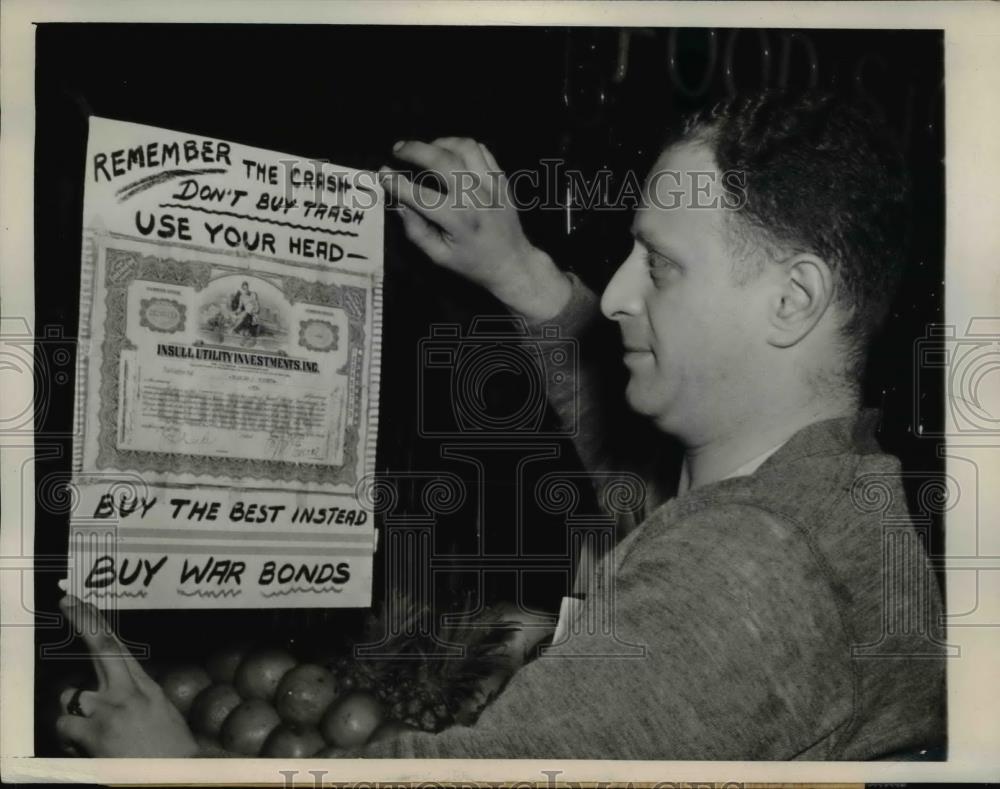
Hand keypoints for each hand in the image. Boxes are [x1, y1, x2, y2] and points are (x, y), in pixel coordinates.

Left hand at [55, 595, 198, 756]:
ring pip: (69, 696)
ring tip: (84, 733)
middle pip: (99, 647)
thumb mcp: (159, 713)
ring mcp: (109, 710)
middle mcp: (127, 692)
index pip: (116, 646)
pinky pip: (64, 727)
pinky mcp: (94, 732)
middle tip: (66, 601)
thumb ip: (135, 695)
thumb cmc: (170, 752)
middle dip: (82, 622)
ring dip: (70, 713)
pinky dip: (68, 738)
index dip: (95, 622)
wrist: (178, 774)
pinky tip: (83, 749)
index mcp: (145, 686)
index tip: (78, 604)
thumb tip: (110, 686)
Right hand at [380, 137, 571, 321]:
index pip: (421, 196)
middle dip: (415, 151)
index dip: (398, 183)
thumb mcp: (438, 256)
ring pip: (464, 148)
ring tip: (425, 149)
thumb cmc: (472, 263)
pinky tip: (449, 152)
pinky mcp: (502, 179)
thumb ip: (415, 229)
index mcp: (459, 221)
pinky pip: (481, 150)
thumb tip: (398, 201)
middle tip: (398, 149)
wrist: (512, 263)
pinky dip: (461, 146)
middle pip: (443, 161)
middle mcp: (477, 198)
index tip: (382, 173)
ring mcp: (493, 185)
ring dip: (439, 143)